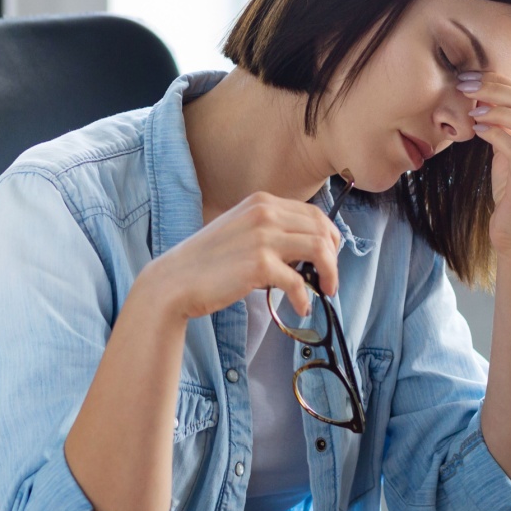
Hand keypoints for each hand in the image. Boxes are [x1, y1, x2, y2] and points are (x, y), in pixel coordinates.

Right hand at [140, 193, 341, 320]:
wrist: (176, 280)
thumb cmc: (209, 261)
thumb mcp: (242, 230)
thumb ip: (272, 231)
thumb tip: (307, 251)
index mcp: (262, 202)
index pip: (314, 214)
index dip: (330, 237)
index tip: (330, 258)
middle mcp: (265, 213)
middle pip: (322, 230)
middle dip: (334, 257)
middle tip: (330, 278)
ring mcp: (262, 237)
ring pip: (319, 250)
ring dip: (329, 274)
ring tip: (325, 291)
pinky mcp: (259, 265)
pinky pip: (298, 282)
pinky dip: (305, 298)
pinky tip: (301, 308)